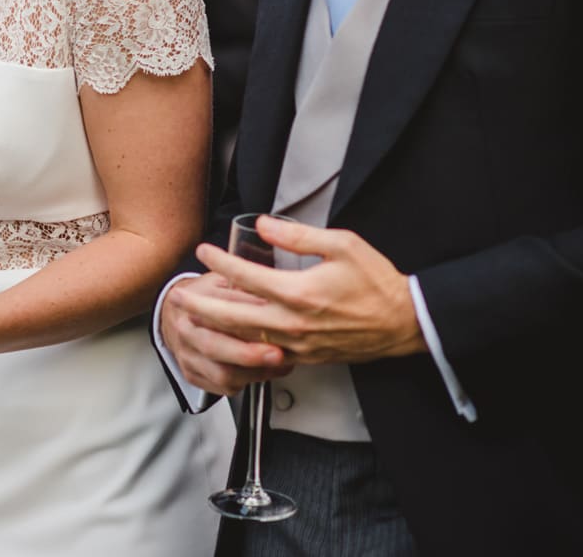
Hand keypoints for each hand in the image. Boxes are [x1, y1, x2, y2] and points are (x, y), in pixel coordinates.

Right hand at [159, 273, 292, 396]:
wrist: (174, 315)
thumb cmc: (202, 297)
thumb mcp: (220, 280)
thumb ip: (242, 284)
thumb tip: (271, 293)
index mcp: (192, 301)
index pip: (219, 309)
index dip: (249, 316)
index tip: (275, 321)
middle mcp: (186, 330)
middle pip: (214, 346)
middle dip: (248, 353)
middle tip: (277, 354)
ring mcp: (188, 354)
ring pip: (220, 372)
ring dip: (253, 373)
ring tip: (278, 365)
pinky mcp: (192, 374)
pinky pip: (221, 387)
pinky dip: (247, 383)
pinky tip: (264, 372)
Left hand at [184, 216, 425, 367]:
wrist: (405, 323)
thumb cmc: (377, 282)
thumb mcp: (342, 244)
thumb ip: (298, 236)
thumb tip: (263, 225)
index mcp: (299, 293)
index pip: (245, 277)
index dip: (219, 261)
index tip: (203, 250)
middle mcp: (293, 323)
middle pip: (232, 317)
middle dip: (201, 306)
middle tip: (177, 295)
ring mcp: (298, 345)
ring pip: (245, 338)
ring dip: (216, 327)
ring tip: (193, 316)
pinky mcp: (306, 356)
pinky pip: (265, 351)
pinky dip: (243, 342)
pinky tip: (228, 334)